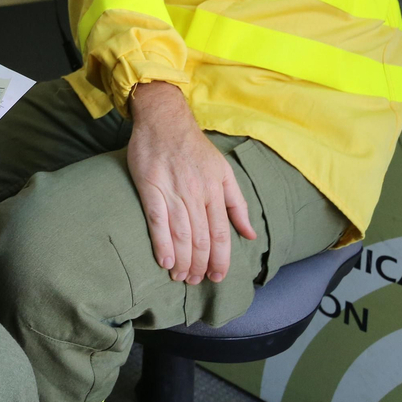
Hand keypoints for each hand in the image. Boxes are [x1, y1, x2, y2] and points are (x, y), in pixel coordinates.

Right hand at [127, 82, 256, 284]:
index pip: (221, 233)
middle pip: (200, 238)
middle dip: (200, 265)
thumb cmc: (195, 147)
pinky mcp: (150, 187)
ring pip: (181, 234)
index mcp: (215, 190)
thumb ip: (237, 205)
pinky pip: (157, 221)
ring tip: (181, 278)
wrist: (164, 120)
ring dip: (182, 261)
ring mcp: (172, 191)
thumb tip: (250, 235)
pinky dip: (162, 244)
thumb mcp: (224, 172)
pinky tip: (165, 262)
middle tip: (196, 281)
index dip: (221, 259)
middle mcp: (196, 193)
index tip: (218, 277)